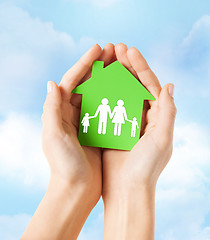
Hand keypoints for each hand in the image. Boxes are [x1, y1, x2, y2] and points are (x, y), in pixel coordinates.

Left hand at [22, 44, 115, 239]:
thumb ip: (51, 110)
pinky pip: (107, 108)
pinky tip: (126, 88)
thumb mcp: (54, 137)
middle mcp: (72, 113)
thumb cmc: (64, 166)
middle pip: (86, 83)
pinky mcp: (98, 130)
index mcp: (60, 112)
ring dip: (108, 78)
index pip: (71, 81)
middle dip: (98, 66)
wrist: (76, 189)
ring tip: (121, 63)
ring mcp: (86, 121)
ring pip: (98, 93)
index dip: (84, 63)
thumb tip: (52, 83)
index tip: (98, 49)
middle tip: (113, 50)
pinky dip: (115, 97)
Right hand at [102, 43, 176, 239]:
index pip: (150, 84)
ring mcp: (126, 120)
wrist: (127, 190)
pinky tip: (95, 81)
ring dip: (113, 75)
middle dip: (126, 66)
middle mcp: (143, 116)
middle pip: (135, 85)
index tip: (129, 50)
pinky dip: (103, 92)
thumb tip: (169, 85)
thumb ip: (168, 112)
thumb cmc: (146, 168)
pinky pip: (107, 105)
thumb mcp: (162, 139)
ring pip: (120, 92)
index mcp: (157, 116)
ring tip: (105, 59)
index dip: (141, 66)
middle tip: (115, 48)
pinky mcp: (112, 127)